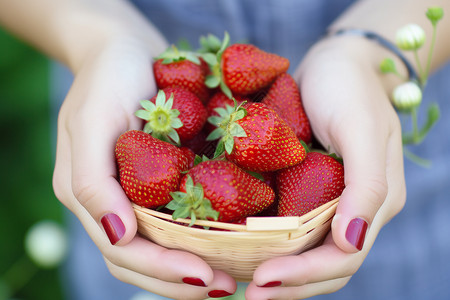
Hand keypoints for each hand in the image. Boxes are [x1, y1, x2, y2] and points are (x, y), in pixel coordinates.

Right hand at [52, 35, 236, 298]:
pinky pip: (179, 218)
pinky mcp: (159, 179)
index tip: (207, 276)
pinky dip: (202, 237)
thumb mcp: (92, 119)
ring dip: (195, 267)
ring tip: (233, 277)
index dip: (163, 270)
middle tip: (226, 286)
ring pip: (162, 247)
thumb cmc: (108, 78)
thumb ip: (92, 180)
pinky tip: (231, 242)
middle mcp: (112, 203)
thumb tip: (118, 235)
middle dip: (183, 280)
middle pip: (143, 260)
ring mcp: (136, 193)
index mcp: (90, 195)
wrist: (125, 51)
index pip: (123, 251)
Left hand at [245, 36, 406, 298]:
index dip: (304, 275)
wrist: (335, 61)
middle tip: (245, 294)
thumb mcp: (362, 128)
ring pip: (303, 252)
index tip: (261, 281)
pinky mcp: (304, 187)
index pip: (342, 257)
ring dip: (274, 272)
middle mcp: (349, 210)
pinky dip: (266, 243)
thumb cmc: (348, 87)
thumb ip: (367, 185)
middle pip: (323, 265)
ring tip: (238, 280)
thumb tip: (351, 242)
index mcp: (372, 203)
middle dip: (287, 285)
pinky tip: (238, 247)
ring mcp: (326, 200)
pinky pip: (287, 226)